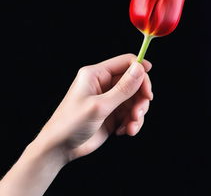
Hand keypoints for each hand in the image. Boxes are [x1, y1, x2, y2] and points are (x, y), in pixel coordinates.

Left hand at [37, 54, 152, 161]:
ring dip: (137, 113)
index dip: (140, 72)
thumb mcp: (99, 105)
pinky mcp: (113, 113)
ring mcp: (109, 98)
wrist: (60, 148)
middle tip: (139, 113)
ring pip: (135, 99)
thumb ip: (122, 88)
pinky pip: (130, 113)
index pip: (126, 63)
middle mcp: (104, 84)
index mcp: (97, 74)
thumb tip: (140, 69)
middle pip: (134, 82)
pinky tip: (124, 131)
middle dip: (140, 98)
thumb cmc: (71, 123)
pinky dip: (132, 122)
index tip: (148, 90)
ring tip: (131, 127)